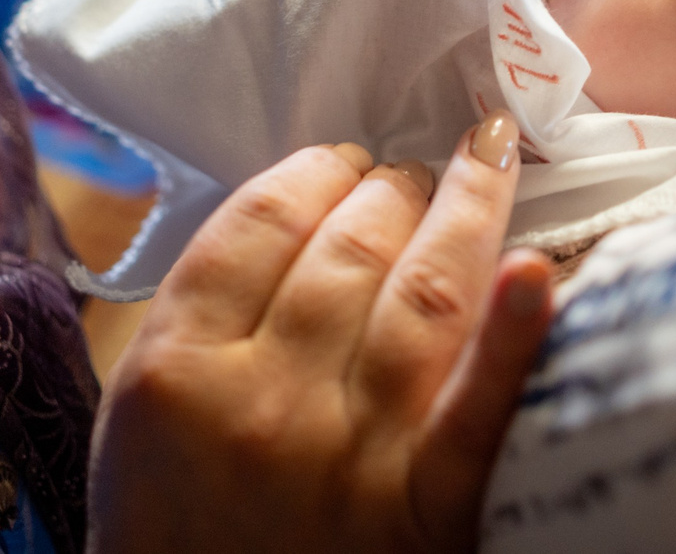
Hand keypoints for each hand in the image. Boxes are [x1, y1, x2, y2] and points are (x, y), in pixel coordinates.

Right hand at [89, 118, 554, 553]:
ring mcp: (352, 457)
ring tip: (488, 164)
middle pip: (349, 246)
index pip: (261, 222)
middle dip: (396, 186)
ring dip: (464, 210)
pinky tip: (537, 271)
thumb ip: (198, 322)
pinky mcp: (428, 515)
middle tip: (421, 167)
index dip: (316, 172)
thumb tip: (292, 210)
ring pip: (423, 293)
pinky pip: (477, 413)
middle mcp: (263, 402)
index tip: (347, 160)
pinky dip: (514, 339)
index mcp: (176, 373)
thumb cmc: (176, 544)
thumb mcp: (138, 429)